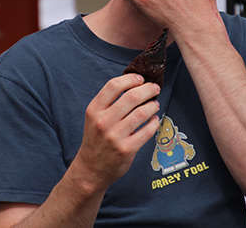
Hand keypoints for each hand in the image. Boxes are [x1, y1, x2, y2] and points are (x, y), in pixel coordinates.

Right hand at [73, 73, 159, 191]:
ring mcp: (115, 136)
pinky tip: (154, 120)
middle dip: (148, 89)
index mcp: (94, 110)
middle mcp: (103, 122)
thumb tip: (135, 84)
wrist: (91, 168)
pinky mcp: (126, 149)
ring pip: (141, 113)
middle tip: (154, 88)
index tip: (140, 78)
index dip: (130, 79)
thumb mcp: (95, 117)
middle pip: (131, 97)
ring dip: (153, 105)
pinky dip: (154, 123)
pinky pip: (147, 131)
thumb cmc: (96, 138)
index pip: (113, 86)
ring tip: (155, 105)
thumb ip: (110, 102)